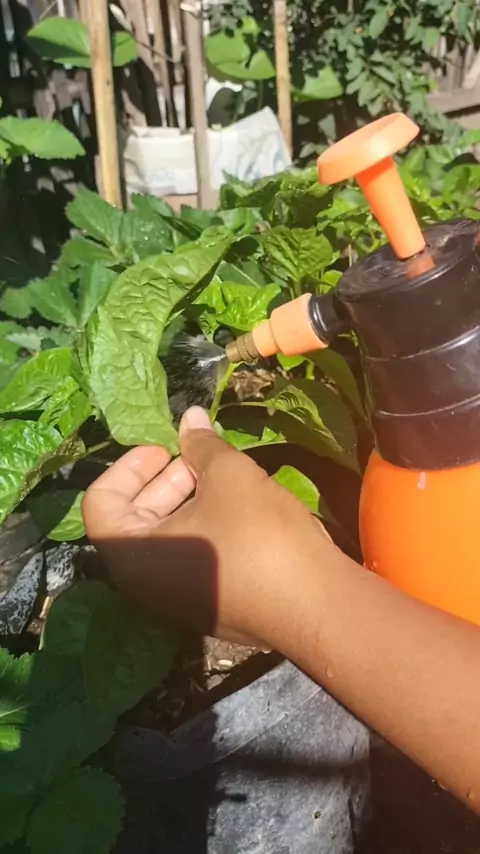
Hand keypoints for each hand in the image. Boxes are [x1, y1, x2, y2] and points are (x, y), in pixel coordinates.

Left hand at [82, 406, 333, 648]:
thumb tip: (189, 416)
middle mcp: (144, 585)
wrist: (316, 604)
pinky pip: (190, 562)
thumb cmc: (259, 535)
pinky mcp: (209, 608)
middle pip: (133, 520)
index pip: (100, 503)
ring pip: (166, 541)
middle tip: (199, 456)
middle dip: (164, 479)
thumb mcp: (229, 476)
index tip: (166, 449)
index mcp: (132, 556)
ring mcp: (176, 601)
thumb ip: (201, 445)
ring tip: (223, 475)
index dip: (128, 467)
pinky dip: (203, 529)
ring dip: (187, 501)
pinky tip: (240, 508)